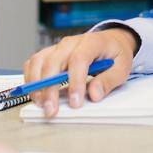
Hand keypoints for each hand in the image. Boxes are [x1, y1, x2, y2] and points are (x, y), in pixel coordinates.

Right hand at [23, 28, 137, 117]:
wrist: (110, 42)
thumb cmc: (115, 55)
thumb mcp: (122, 68)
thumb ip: (108, 81)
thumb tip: (94, 94)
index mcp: (92, 42)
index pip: (79, 59)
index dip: (75, 82)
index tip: (75, 102)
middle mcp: (71, 42)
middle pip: (54, 62)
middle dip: (50, 89)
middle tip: (51, 110)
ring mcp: (58, 47)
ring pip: (39, 61)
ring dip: (36, 85)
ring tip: (42, 105)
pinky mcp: (49, 54)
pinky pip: (33, 63)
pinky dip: (30, 79)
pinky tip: (37, 94)